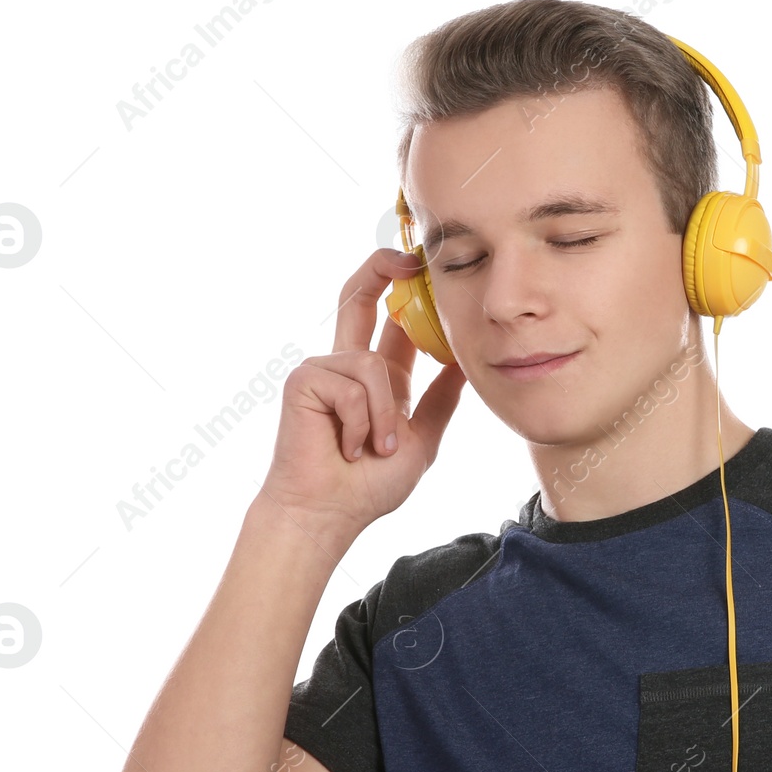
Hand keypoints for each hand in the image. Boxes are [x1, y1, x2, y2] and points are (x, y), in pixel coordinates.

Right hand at [258, 247, 464, 540]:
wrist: (329, 514)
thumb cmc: (367, 486)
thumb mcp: (422, 439)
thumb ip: (441, 399)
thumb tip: (466, 361)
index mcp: (379, 377)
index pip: (394, 321)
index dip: (411, 292)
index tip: (430, 267)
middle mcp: (349, 365)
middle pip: (361, 297)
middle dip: (382, 268)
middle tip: (410, 257)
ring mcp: (324, 370)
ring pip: (373, 364)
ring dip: (383, 417)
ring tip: (375, 449)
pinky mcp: (305, 380)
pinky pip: (353, 385)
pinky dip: (360, 423)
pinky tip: (348, 449)